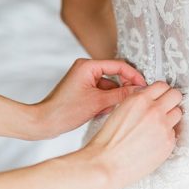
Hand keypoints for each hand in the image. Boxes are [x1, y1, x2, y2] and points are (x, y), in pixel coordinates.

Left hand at [33, 59, 147, 138]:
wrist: (44, 122)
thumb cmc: (64, 111)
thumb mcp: (98, 103)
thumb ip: (122, 95)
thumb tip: (140, 90)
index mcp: (88, 66)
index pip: (119, 65)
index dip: (134, 76)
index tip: (144, 86)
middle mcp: (86, 69)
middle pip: (115, 74)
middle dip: (123, 88)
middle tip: (133, 99)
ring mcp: (85, 79)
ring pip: (110, 85)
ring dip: (113, 97)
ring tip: (108, 109)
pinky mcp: (84, 89)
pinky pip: (103, 91)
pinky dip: (106, 101)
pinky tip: (101, 112)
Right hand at [85, 81, 182, 188]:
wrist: (105, 165)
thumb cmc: (107, 143)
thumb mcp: (119, 111)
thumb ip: (137, 102)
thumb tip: (148, 100)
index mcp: (139, 100)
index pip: (162, 85)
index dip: (161, 91)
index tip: (161, 95)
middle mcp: (154, 111)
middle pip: (176, 95)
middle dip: (171, 100)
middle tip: (166, 106)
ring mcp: (164, 127)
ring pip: (178, 113)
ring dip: (170, 117)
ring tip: (159, 125)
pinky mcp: (168, 143)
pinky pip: (174, 133)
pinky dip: (167, 135)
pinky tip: (154, 140)